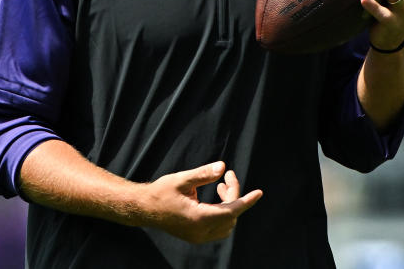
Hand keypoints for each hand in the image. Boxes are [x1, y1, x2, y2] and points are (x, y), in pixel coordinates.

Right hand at [137, 161, 262, 243]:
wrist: (144, 209)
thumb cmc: (160, 192)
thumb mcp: (181, 179)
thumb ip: (203, 174)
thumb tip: (223, 167)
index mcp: (198, 218)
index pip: (231, 211)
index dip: (246, 201)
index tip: (259, 193)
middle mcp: (201, 231)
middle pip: (230, 215)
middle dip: (233, 196)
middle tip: (228, 176)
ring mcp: (199, 237)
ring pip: (227, 225)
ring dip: (229, 206)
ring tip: (221, 186)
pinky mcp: (196, 237)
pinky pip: (218, 229)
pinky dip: (222, 214)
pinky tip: (215, 198)